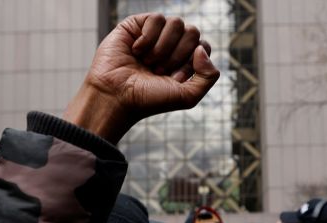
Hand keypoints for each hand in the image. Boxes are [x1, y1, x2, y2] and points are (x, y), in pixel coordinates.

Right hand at [64, 13, 219, 141]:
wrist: (117, 96)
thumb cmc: (149, 100)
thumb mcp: (188, 96)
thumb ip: (209, 76)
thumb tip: (202, 47)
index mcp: (185, 60)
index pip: (204, 46)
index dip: (191, 62)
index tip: (174, 79)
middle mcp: (172, 45)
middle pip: (193, 32)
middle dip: (178, 55)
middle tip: (159, 71)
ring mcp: (154, 34)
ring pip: (177, 23)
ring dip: (163, 48)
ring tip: (148, 63)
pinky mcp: (136, 25)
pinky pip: (157, 18)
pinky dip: (148, 38)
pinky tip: (136, 51)